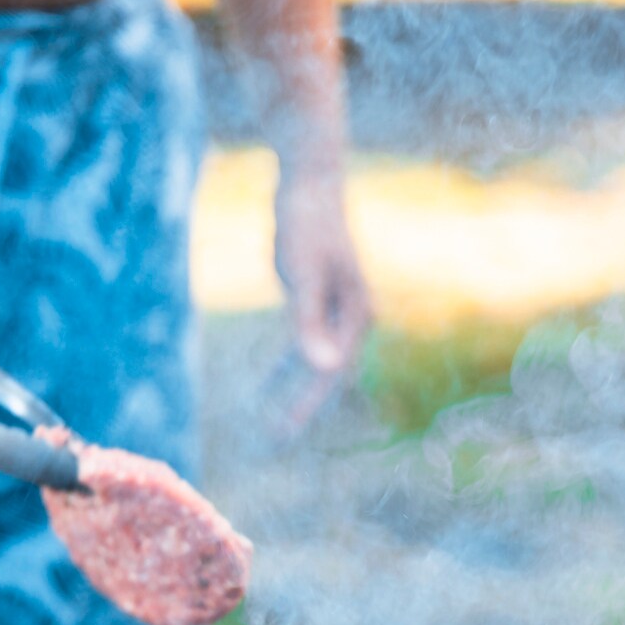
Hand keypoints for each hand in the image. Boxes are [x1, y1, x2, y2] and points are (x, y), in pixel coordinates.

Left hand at [273, 167, 370, 425]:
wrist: (309, 181)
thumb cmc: (306, 224)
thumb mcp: (301, 275)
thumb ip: (309, 323)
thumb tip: (322, 367)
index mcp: (355, 316)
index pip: (330, 374)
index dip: (304, 407)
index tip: (280, 435)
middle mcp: (352, 318)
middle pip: (327, 375)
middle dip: (301, 409)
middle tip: (274, 443)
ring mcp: (337, 309)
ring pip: (315, 362)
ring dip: (294, 391)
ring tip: (272, 422)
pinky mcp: (319, 300)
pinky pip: (304, 342)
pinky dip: (287, 364)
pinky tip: (269, 379)